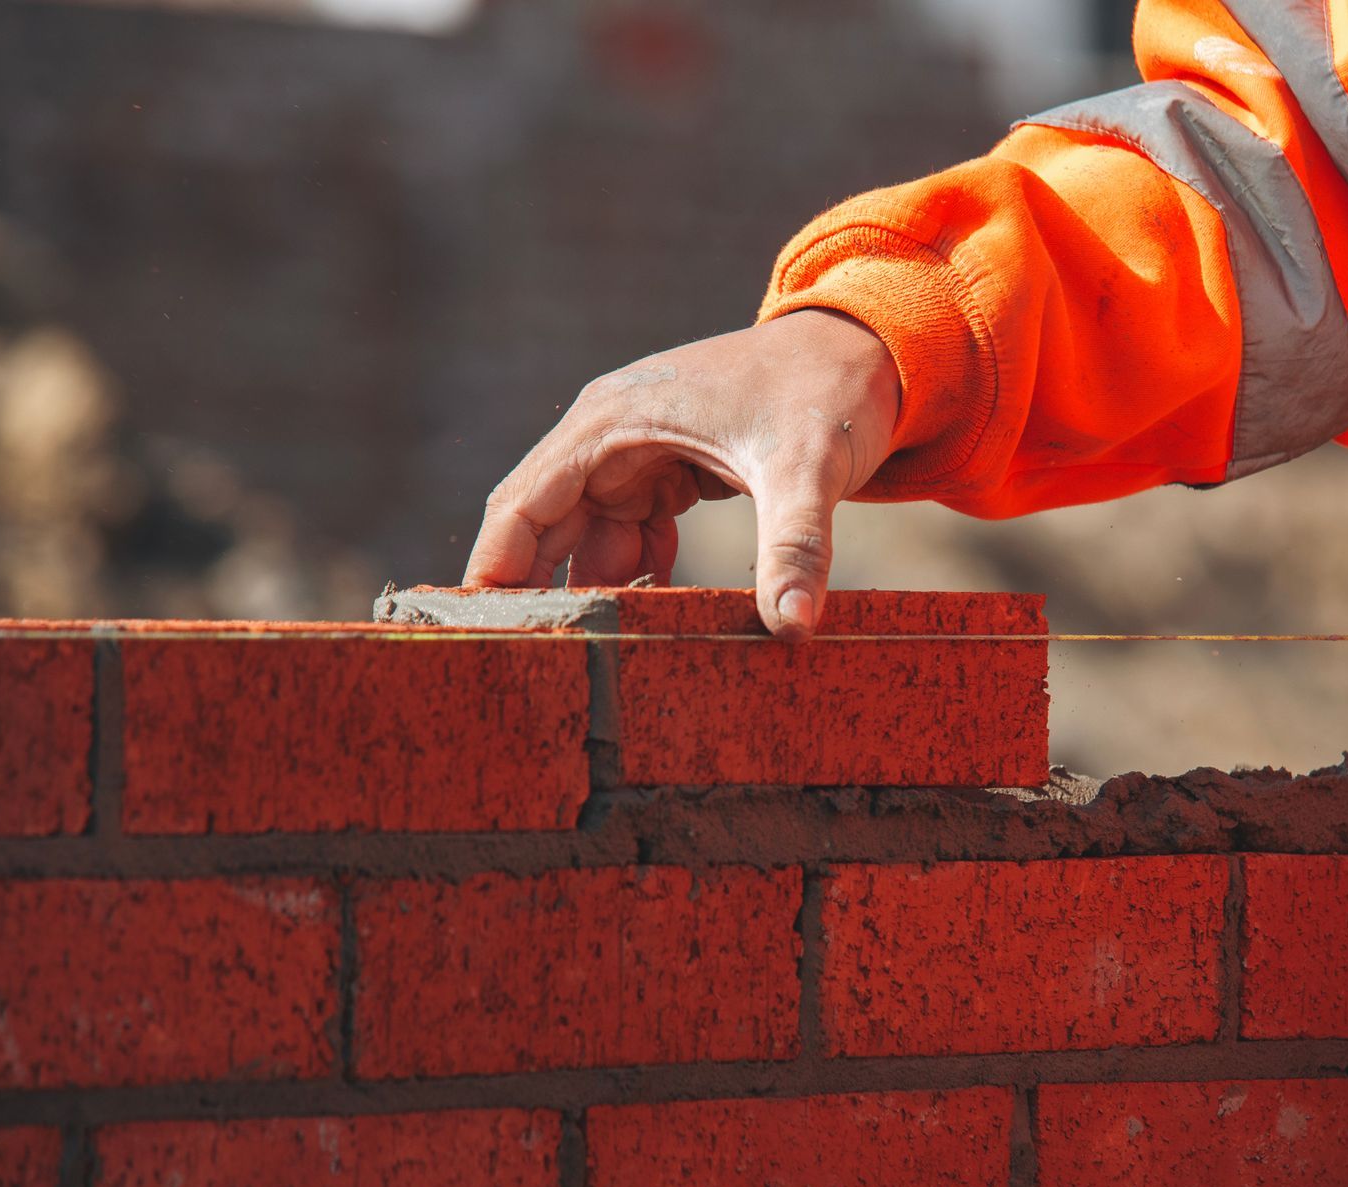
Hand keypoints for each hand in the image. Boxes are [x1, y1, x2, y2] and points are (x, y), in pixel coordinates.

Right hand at [464, 309, 900, 639]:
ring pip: (590, 539)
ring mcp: (638, 455)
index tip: (480, 635)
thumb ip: (794, 545)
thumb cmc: (826, 391)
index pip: (522, 504)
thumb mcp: (808, 467)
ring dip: (594, 594)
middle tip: (530, 674)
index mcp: (612, 421)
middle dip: (538, 596)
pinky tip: (651, 624)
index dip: (495, 570)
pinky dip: (638, 578)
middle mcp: (610, 437)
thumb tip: (792, 626)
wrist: (868, 351)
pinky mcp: (670, 473)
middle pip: (545, 529)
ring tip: (589, 664)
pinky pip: (633, 536)